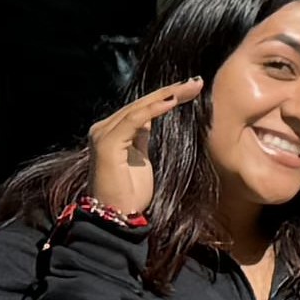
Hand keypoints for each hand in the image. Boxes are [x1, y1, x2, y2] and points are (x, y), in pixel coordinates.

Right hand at [84, 77, 201, 217]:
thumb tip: (151, 118)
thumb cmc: (130, 194)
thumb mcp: (140, 159)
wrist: (116, 217)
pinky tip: (173, 101)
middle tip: (196, 81)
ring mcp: (103, 134)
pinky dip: (155, 109)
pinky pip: (134, 119)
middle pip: (142, 103)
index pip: (142, 107)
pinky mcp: (107, 142)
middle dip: (171, 91)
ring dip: (168, 95)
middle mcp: (103, 128)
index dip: (166, 95)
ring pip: (139, 107)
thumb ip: (141, 137)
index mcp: (111, 131)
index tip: (191, 87)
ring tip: (190, 87)